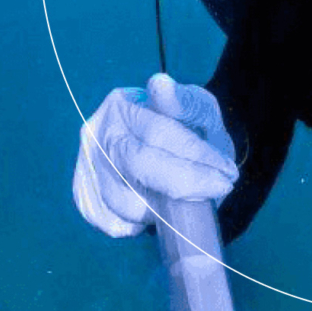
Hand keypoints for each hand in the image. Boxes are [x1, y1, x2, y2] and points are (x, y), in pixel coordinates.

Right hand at [72, 74, 237, 237]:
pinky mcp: (84, 197)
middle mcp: (96, 135)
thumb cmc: (186, 127)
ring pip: (124, 202)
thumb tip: (161, 85)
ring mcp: (85, 168)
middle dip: (183, 185)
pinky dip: (138, 225)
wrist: (169, 149)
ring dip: (163, 208)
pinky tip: (156, 210)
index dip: (196, 158)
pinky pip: (112, 223)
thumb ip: (185, 102)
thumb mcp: (197, 108)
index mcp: (121, 106)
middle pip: (138, 167)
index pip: (159, 134)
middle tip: (217, 191)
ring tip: (185, 200)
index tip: (227, 175)